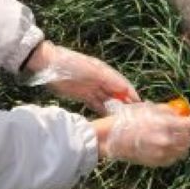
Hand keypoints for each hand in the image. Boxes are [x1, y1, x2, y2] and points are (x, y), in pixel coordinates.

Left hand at [24, 41, 138, 112]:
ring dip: (115, 110)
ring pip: (108, 101)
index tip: (142, 107)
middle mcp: (101, 80)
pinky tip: (109, 121)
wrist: (48, 64)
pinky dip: (103, 112)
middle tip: (135, 120)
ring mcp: (92, 88)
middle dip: (126, 105)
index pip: (123, 85)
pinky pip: (97, 105)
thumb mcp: (92, 71)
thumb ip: (108, 80)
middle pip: (117, 94)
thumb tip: (125, 90)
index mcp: (105, 72)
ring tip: (124, 124)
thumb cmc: (71, 65)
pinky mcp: (83, 95)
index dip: (132, 95)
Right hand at [92, 102, 189, 166]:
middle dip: (189, 134)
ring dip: (182, 144)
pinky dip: (173, 153)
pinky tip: (167, 146)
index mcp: (166, 125)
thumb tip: (179, 114)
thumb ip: (167, 111)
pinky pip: (173, 159)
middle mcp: (167, 141)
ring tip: (176, 138)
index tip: (189, 120)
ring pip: (183, 151)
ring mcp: (163, 154)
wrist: (113, 137)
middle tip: (185, 129)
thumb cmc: (128, 119)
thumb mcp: (148, 108)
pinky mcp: (157, 163)